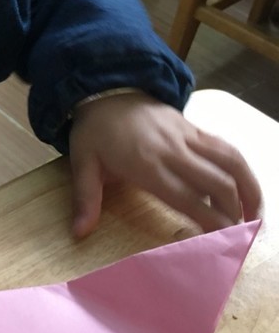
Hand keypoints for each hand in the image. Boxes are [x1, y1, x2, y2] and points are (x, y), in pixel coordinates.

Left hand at [68, 92, 261, 237]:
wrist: (107, 88)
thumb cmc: (94, 131)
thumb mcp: (83, 163)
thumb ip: (86, 199)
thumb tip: (79, 233)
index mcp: (146, 165)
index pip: (186, 198)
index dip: (207, 221)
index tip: (218, 243)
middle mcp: (174, 151)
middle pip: (216, 183)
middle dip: (232, 213)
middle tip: (237, 238)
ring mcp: (188, 137)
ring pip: (230, 162)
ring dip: (248, 189)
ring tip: (253, 217)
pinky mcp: (195, 127)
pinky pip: (226, 148)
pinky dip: (242, 170)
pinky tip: (246, 190)